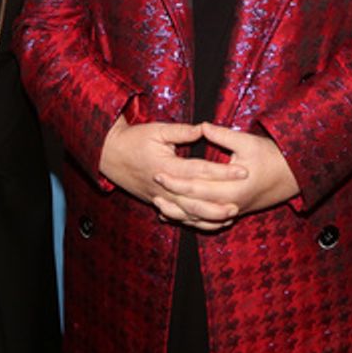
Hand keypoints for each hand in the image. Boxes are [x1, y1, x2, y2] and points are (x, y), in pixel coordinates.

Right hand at [99, 116, 247, 229]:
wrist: (109, 155)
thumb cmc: (134, 139)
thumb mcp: (157, 130)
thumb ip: (181, 131)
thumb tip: (204, 129)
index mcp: (167, 166)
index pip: (201, 170)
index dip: (223, 171)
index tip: (242, 171)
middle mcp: (164, 187)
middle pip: (196, 200)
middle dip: (219, 202)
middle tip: (240, 202)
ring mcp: (159, 198)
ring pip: (187, 214)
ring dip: (209, 217)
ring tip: (230, 216)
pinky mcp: (157, 203)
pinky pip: (178, 217)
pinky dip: (195, 222)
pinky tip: (210, 223)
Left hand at [154, 123, 298, 222]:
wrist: (293, 175)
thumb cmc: (271, 156)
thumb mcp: (248, 142)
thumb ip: (222, 136)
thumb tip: (201, 125)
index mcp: (232, 188)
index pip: (196, 187)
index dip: (175, 179)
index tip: (158, 170)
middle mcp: (231, 204)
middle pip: (193, 206)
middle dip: (172, 196)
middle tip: (154, 184)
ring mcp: (233, 212)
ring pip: (199, 220)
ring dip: (178, 214)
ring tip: (158, 204)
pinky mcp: (234, 213)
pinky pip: (209, 223)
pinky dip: (191, 221)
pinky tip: (178, 216)